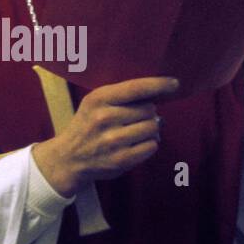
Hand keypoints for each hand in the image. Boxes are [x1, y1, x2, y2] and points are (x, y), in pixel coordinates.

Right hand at [31, 76, 177, 196]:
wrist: (68, 158)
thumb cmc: (87, 125)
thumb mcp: (95, 102)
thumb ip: (122, 95)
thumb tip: (159, 92)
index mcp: (99, 98)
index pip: (136, 88)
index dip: (159, 85)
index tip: (175, 84)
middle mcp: (105, 118)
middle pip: (149, 109)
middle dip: (148, 113)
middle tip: (136, 119)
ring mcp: (112, 141)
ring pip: (153, 127)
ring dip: (150, 129)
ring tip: (137, 132)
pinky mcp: (120, 160)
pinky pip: (151, 146)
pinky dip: (150, 144)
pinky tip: (137, 144)